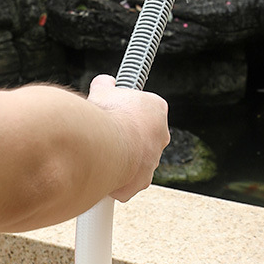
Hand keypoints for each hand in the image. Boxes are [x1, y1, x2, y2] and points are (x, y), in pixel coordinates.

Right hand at [86, 74, 169, 201]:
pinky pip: (129, 181)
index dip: (127, 110)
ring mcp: (153, 160)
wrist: (105, 146)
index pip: (146, 109)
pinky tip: (104, 172)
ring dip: (123, 158)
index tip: (117, 111)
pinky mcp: (141, 180)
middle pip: (143, 136)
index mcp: (157, 109)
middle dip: (127, 136)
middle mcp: (160, 136)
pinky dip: (117, 179)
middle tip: (108, 134)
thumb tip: (104, 82)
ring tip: (103, 154)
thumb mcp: (103, 91)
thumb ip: (105, 84)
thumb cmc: (108, 116)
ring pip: (137, 160)